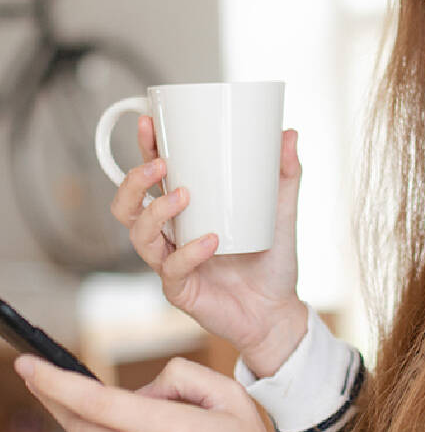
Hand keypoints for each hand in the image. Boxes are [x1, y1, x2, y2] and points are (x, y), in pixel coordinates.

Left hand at [15, 354, 286, 431]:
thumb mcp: (230, 396)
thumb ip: (183, 375)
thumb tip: (141, 389)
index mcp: (177, 430)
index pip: (101, 403)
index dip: (58, 383)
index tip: (29, 365)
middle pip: (83, 429)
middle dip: (53, 399)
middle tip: (35, 373)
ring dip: (78, 423)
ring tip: (82, 402)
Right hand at [110, 117, 306, 376]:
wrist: (279, 309)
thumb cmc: (273, 258)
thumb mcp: (282, 208)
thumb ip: (286, 173)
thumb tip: (289, 133)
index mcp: (186, 211)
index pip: (153, 177)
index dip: (144, 150)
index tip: (150, 123)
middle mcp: (171, 235)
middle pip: (127, 206)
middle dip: (135, 182)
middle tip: (162, 165)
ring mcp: (171, 263)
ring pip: (139, 236)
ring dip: (155, 212)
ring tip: (184, 195)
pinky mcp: (181, 290)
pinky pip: (172, 270)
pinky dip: (188, 252)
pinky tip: (210, 240)